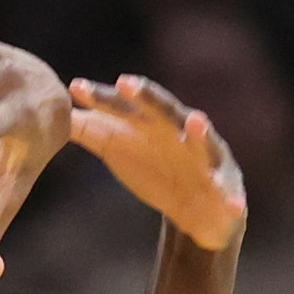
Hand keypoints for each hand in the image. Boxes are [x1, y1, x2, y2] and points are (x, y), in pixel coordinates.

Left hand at [70, 75, 246, 250]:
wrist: (196, 210)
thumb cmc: (155, 171)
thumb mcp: (119, 151)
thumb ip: (93, 132)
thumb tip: (58, 115)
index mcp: (152, 124)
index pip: (125, 105)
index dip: (103, 98)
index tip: (76, 88)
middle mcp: (180, 132)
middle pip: (162, 110)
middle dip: (147, 97)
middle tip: (126, 84)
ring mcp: (205, 157)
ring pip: (203, 141)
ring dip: (199, 131)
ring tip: (195, 121)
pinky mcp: (225, 187)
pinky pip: (227, 193)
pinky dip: (231, 199)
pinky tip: (234, 205)